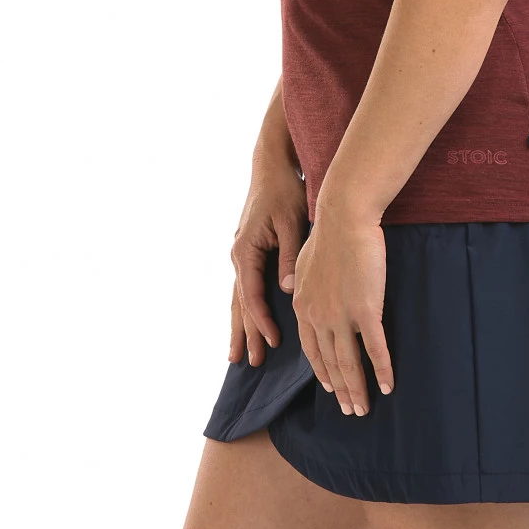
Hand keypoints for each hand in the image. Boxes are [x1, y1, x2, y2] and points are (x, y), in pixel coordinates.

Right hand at [227, 159, 307, 367]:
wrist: (272, 165)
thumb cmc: (284, 191)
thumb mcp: (292, 222)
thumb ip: (290, 256)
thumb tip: (288, 288)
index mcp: (246, 251)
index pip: (252, 295)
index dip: (262, 320)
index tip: (273, 341)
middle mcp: (238, 256)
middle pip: (240, 302)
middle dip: (245, 332)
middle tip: (250, 362)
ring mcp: (241, 254)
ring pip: (239, 298)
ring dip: (240, 326)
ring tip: (237, 355)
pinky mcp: (249, 252)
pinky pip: (245, 287)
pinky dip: (244, 308)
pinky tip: (244, 323)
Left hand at [289, 209, 394, 414]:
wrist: (344, 216)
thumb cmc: (327, 232)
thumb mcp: (303, 259)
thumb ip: (297, 280)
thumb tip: (287, 290)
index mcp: (303, 306)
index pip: (312, 349)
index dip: (322, 371)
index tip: (331, 388)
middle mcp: (319, 316)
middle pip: (330, 362)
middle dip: (341, 390)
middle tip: (350, 410)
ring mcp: (341, 315)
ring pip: (349, 362)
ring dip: (358, 389)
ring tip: (364, 409)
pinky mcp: (366, 309)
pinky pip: (375, 348)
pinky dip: (382, 370)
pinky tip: (388, 385)